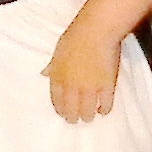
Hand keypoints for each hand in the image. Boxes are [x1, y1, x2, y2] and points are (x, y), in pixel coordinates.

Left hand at [43, 4, 123, 122]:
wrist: (96, 31)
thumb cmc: (76, 35)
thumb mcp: (58, 50)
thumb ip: (52, 65)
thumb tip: (44, 73)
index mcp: (58, 77)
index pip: (56, 101)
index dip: (60, 109)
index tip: (62, 113)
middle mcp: (72, 86)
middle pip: (70, 110)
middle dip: (72, 117)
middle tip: (75, 120)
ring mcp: (89, 88)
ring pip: (87, 112)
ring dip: (87, 116)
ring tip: (89, 117)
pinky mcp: (106, 87)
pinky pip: (105, 105)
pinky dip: (104, 109)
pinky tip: (104, 110)